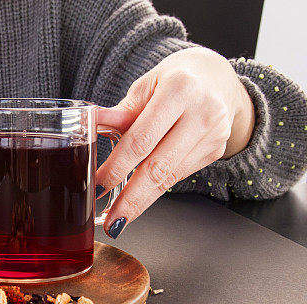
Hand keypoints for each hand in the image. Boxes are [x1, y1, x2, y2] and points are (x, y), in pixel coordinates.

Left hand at [96, 47, 254, 237]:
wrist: (216, 79)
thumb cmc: (174, 81)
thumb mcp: (146, 87)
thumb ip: (121, 113)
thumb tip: (90, 126)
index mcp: (179, 89)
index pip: (142, 138)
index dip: (118, 167)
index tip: (98, 186)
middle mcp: (202, 112)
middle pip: (158, 166)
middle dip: (131, 198)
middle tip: (111, 221)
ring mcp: (212, 134)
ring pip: (169, 178)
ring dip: (141, 203)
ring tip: (119, 219)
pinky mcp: (215, 151)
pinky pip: (178, 177)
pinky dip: (155, 192)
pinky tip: (139, 201)